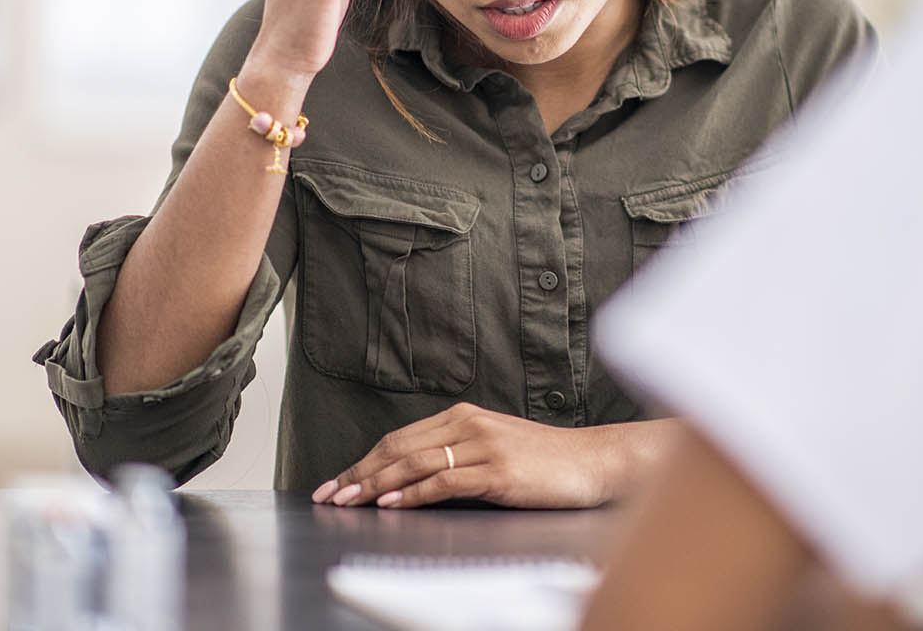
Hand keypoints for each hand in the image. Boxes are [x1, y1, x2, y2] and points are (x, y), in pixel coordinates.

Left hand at [310, 403, 619, 509]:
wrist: (594, 461)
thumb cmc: (546, 461)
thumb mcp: (495, 447)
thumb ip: (457, 454)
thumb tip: (411, 479)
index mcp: (464, 417)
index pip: (399, 438)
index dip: (363, 461)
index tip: (336, 482)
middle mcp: (469, 425)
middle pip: (398, 448)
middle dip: (358, 474)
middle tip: (328, 495)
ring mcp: (484, 447)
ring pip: (415, 463)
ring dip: (376, 485)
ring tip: (348, 501)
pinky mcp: (498, 472)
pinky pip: (445, 481)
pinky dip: (414, 493)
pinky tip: (393, 505)